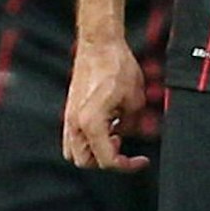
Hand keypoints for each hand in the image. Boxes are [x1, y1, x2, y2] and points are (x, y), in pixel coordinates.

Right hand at [62, 33, 149, 170]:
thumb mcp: (135, 100)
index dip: (127, 165)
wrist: (99, 45)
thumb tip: (125, 135)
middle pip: (85, 162)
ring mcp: (68, 117)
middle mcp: (75, 124)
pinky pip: (73, 137)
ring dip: (94, 151)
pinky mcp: (68, 110)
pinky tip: (105, 124)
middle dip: (106, 159)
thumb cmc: (117, 67)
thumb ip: (131, 125)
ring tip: (113, 134)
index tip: (141, 160)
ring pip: (75, 152)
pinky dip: (87, 140)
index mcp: (91, 124)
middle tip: (123, 143)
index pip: (107, 160)